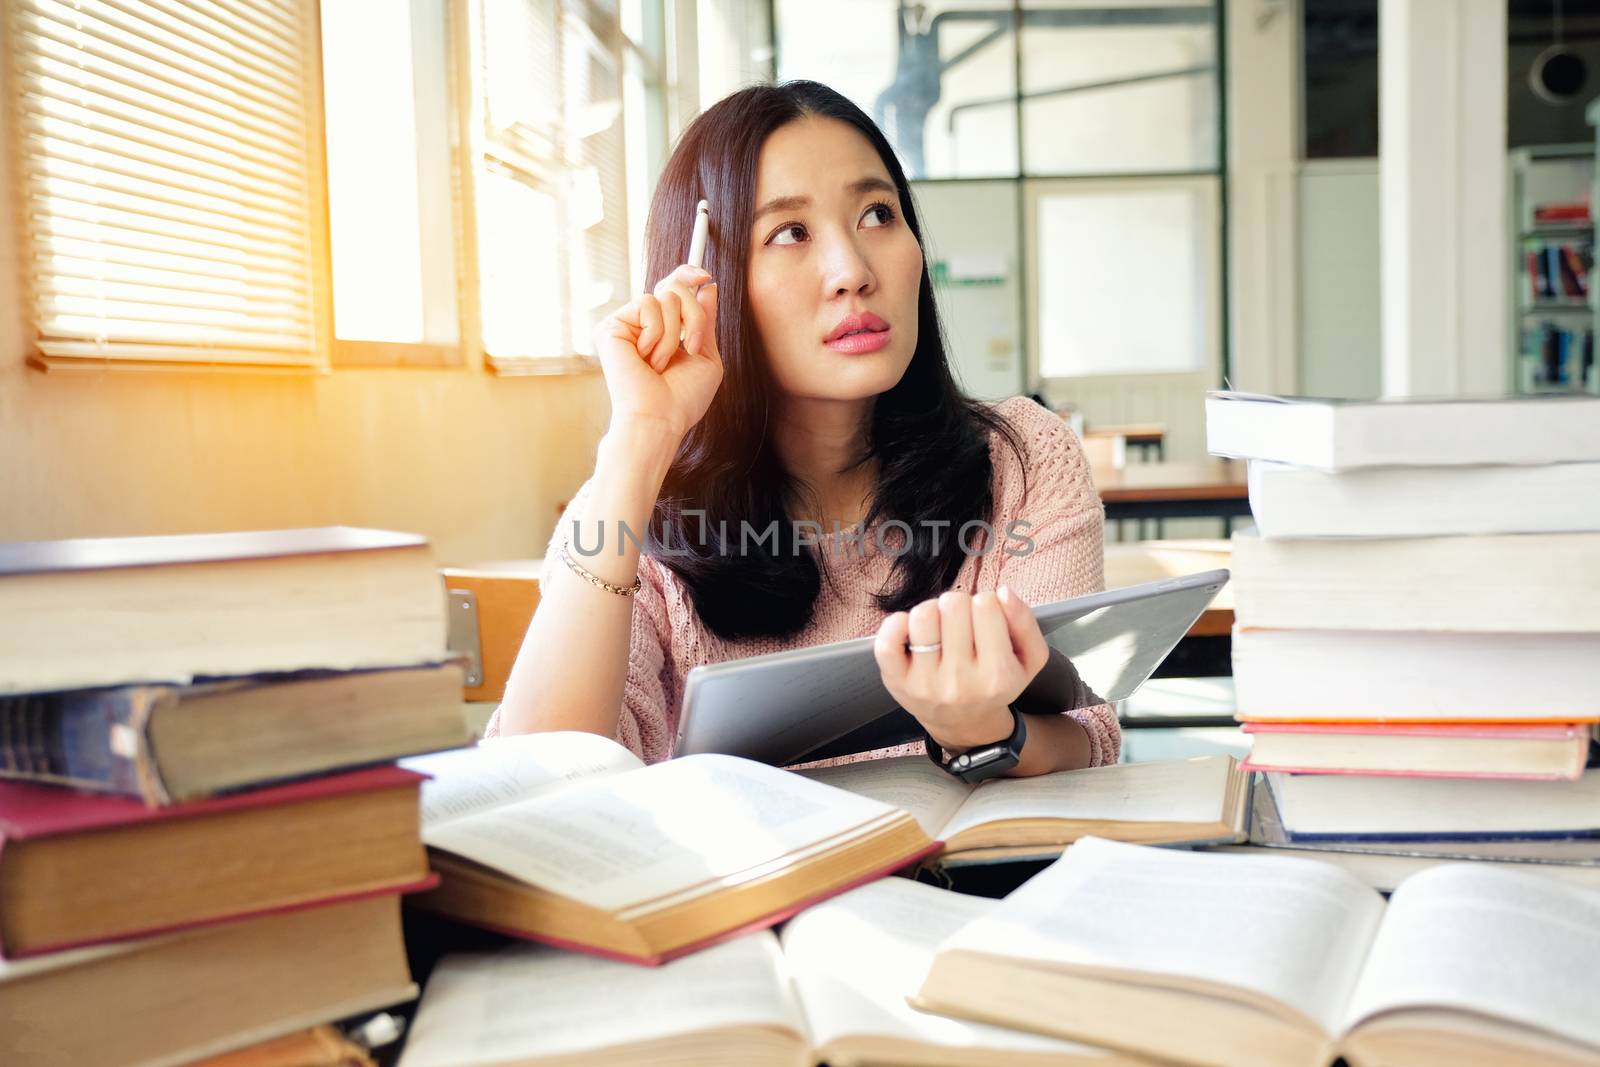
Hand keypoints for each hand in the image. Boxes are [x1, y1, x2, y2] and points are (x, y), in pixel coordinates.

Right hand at [594, 263, 723, 440]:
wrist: (661, 417)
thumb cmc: (683, 398)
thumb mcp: (705, 356)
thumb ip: (705, 321)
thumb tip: (707, 286)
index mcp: (663, 330)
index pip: (673, 289)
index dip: (687, 275)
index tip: (705, 276)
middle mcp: (643, 325)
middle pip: (674, 287)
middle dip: (693, 315)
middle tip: (690, 346)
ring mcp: (627, 325)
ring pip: (666, 296)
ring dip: (674, 334)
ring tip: (661, 363)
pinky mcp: (612, 326)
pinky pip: (648, 305)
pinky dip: (657, 334)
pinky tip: (646, 358)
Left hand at [873, 587, 1049, 751]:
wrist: (964, 723)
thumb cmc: (994, 684)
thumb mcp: (1028, 659)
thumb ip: (1025, 622)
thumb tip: (1003, 593)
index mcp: (997, 675)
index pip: (987, 605)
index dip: (986, 603)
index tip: (985, 619)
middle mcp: (960, 681)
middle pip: (953, 605)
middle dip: (959, 605)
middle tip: (961, 623)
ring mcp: (925, 682)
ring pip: (923, 616)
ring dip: (931, 610)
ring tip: (939, 626)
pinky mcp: (897, 681)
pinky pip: (887, 641)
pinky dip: (895, 623)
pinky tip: (910, 628)